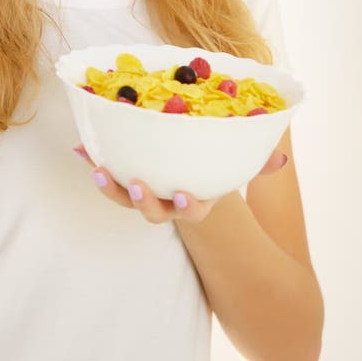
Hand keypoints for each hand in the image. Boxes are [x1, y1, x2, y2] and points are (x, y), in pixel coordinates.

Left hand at [72, 145, 288, 224]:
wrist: (186, 177)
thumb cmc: (212, 168)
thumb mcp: (234, 166)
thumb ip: (257, 163)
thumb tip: (281, 158)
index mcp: (193, 200)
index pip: (193, 210)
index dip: (188, 206)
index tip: (185, 196)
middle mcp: (165, 203)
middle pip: (153, 212)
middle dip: (144, 201)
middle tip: (137, 184)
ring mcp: (141, 193)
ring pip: (122, 199)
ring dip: (109, 187)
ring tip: (98, 170)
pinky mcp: (121, 179)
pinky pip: (105, 175)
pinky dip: (92, 162)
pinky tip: (80, 148)